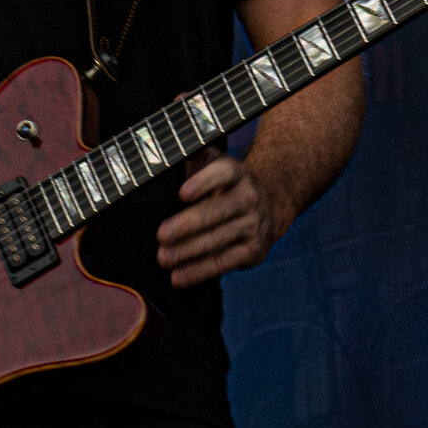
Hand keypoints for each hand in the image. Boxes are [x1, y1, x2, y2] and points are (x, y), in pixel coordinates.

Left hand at [155, 146, 286, 287]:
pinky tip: (178, 276)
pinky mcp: (254, 250)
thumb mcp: (214, 165)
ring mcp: (253, 225)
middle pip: (216, 211)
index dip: (203, 182)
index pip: (222, 173)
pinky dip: (199, 271)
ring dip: (188, 251)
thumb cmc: (226, 186)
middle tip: (160, 235)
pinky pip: (223, 262)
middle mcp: (249, 197)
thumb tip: (166, 150)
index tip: (182, 194)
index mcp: (236, 173)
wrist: (267, 207)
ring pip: (218, 239)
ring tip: (163, 257)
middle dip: (186, 225)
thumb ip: (194, 157)